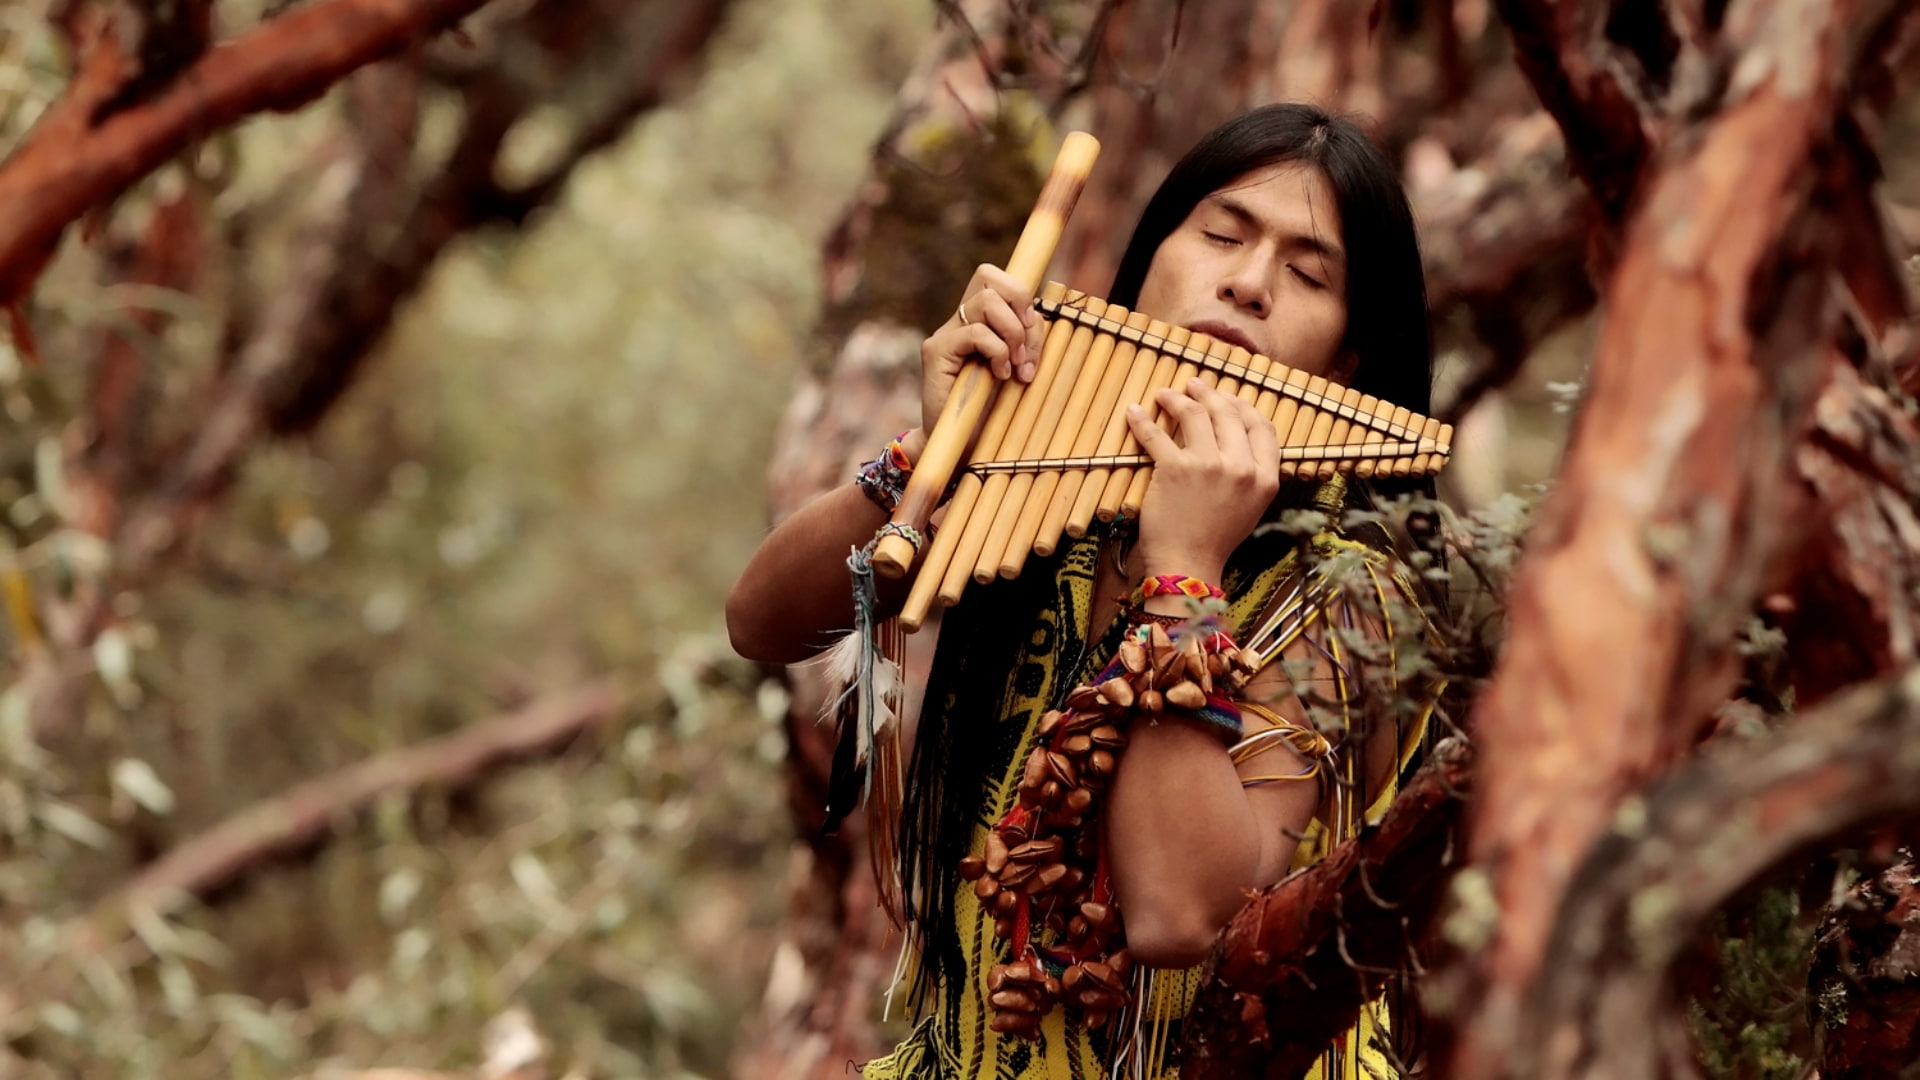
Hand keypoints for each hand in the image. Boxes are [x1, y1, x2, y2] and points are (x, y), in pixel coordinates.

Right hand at [918, 264, 1046, 435]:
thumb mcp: (1017, 369)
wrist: (960, 448)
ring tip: (1015, 366)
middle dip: (1020, 305)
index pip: (995, 278)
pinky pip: (976, 333)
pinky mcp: (936, 352)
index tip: (1033, 328)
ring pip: (986, 301)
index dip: (1021, 293)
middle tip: (1026, 347)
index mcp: (979, 322)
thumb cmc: (992, 413)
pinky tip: (999, 376)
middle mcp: (959, 322)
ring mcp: (945, 335)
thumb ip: (1024, 342)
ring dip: (1012, 333)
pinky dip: (997, 352)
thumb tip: (1037, 319)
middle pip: (988, 276)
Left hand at [1124, 379, 1281, 584]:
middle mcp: (1241, 467)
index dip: (1243, 406)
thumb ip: (1252, 473)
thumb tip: (1236, 438)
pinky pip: (1155, 434)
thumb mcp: (1251, 506)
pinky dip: (1141, 420)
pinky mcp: (1174, 469)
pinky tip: (1135, 411)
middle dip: (1209, 393)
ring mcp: (1208, 465)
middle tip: (1192, 385)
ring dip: (1177, 398)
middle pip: (1228, 413)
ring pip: (1194, 414)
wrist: (1190, 564)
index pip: (1262, 426)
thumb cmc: (1217, 538)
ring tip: (1165, 394)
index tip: (1227, 398)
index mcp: (1265, 477)